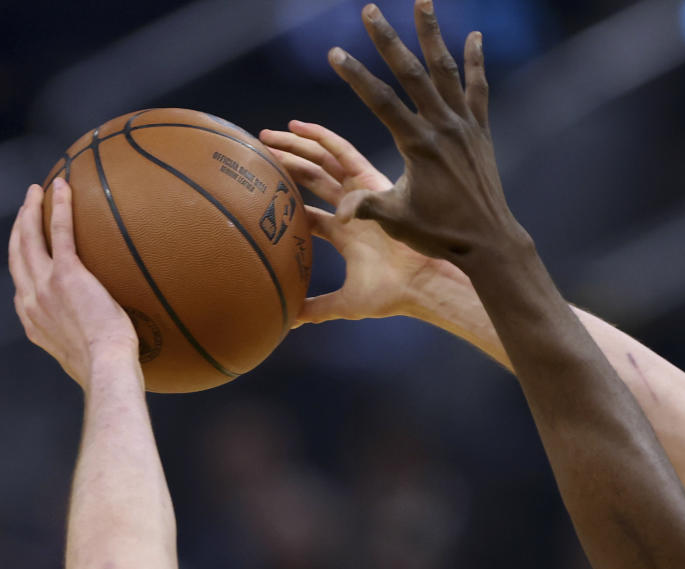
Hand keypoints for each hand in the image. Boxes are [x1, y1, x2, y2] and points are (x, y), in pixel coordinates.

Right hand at [9, 179, 137, 388]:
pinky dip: (59, 207)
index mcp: (32, 320)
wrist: (106, 367)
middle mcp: (31, 300)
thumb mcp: (79, 355)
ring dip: (31, 210)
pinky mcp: (67, 273)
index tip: (29, 248)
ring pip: (29, 238)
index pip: (20, 283)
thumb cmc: (104, 368)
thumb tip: (97, 337)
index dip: (22, 260)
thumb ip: (77, 339)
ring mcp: (45, 285)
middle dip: (19, 227)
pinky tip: (61, 188)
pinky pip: (60, 232)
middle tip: (28, 207)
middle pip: (17, 253)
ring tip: (38, 192)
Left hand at [260, 120, 462, 323]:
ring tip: (268, 136)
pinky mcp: (371, 181)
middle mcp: (352, 208)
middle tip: (259, 151)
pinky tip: (296, 127)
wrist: (420, 284)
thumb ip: (317, 308)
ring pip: (322, 160)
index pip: (309, 210)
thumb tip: (287, 320)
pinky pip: (342, 151)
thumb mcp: (345, 302)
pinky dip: (320, 137)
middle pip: (313, 179)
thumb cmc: (390, 295)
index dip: (286, 200)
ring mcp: (361, 193)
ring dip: (295, 146)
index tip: (261, 192)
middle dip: (287, 164)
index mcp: (345, 233)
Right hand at [324, 0, 527, 270]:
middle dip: (387, 39)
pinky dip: (476, 63)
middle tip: (369, 9)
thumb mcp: (398, 222)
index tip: (335, 53)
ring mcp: (464, 126)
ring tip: (422, 1)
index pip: (380, 101)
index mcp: (417, 146)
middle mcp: (442, 127)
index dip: (356, 75)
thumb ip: (368, 208)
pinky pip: (478, 89)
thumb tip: (340, 212)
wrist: (489, 242)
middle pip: (411, 73)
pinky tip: (475, 37)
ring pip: (445, 70)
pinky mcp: (481, 132)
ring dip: (432, 34)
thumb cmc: (440, 235)